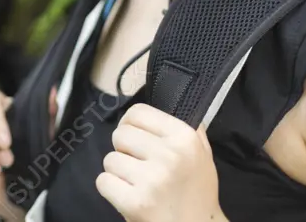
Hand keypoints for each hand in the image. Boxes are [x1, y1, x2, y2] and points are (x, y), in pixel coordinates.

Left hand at [96, 104, 227, 221]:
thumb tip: (165, 102)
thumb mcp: (202, 156)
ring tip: (139, 185)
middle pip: (120, 134)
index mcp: (185, 138)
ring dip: (119, 173)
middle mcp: (170, 156)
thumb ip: (187, 128)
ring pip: (109, 159)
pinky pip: (103, 181)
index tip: (136, 139)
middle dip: (124, 151)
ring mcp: (152, 180)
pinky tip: (130, 197)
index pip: (138, 112)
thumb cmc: (196, 195)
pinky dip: (112, 190)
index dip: (131, 125)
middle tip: (141, 168)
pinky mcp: (135, 202)